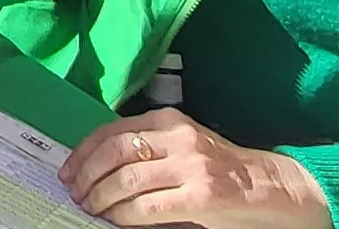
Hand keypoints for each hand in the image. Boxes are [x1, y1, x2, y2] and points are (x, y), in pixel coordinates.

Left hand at [61, 109, 330, 228]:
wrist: (269, 186)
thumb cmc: (220, 169)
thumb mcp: (182, 146)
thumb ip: (147, 150)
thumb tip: (96, 170)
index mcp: (169, 120)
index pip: (111, 131)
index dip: (83, 153)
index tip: (69, 171)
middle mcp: (178, 138)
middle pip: (113, 153)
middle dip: (87, 177)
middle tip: (77, 195)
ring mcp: (191, 166)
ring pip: (126, 181)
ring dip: (101, 199)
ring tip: (93, 209)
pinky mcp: (200, 196)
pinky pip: (147, 207)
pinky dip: (125, 216)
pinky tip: (118, 221)